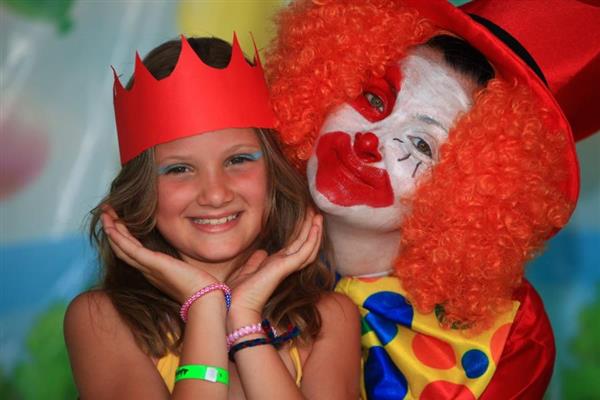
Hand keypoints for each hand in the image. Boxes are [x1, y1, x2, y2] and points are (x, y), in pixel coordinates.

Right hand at [101, 206, 217, 303]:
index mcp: (153, 271)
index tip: (117, 221)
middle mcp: (146, 270)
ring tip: (104, 213)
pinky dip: (119, 238)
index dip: (122, 237)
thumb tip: (184, 259)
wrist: (204, 300)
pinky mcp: (154, 264)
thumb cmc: (199, 288)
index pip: (131, 252)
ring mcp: (148, 267)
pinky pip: (131, 249)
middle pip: (122, 248)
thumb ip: (180, 265)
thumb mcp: (186, 272)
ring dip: (112, 229)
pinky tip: (112, 227)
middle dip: (113, 230)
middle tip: (105, 213)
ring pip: (122, 247)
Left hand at [226, 209, 322, 323]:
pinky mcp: (285, 267)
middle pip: (304, 245)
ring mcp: (286, 267)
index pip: (294, 248)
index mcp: (275, 266)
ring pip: (307, 247)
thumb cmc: (237, 293)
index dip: (302, 234)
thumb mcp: (246, 271)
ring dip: (314, 231)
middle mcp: (283, 266)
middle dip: (311, 229)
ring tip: (319, 216)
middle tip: (317, 214)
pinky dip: (311, 239)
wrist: (235, 307)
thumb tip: (261, 252)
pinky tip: (315, 227)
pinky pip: (304, 251)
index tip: (306, 220)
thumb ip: (255, 262)